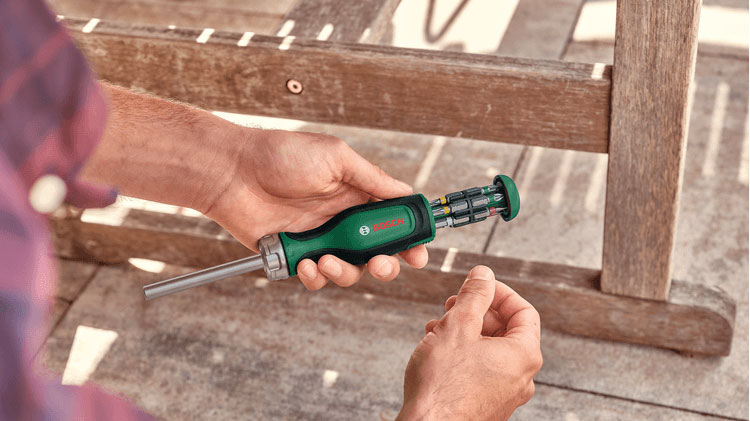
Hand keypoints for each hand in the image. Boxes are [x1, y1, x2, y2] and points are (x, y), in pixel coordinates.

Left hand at [205, 129, 428, 288]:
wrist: (233, 172)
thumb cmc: (280, 155)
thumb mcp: (335, 157)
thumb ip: (371, 178)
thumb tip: (405, 192)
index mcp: (356, 196)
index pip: (392, 221)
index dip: (408, 238)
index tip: (418, 252)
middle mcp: (342, 221)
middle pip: (377, 253)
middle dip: (386, 264)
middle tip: (381, 264)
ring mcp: (320, 240)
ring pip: (349, 271)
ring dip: (346, 272)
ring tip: (328, 260)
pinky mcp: (297, 256)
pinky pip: (316, 277)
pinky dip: (316, 277)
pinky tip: (308, 264)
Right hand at [397, 266, 541, 420]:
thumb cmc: (442, 386)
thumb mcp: (457, 326)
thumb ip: (474, 295)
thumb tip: (484, 275)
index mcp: (524, 355)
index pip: (524, 311)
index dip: (499, 293)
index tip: (477, 286)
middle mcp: (521, 377)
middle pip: (506, 330)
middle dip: (477, 313)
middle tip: (452, 307)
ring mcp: (505, 394)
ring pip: (490, 350)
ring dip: (465, 332)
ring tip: (438, 329)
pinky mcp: (487, 405)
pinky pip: (482, 370)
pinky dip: (463, 354)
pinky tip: (438, 351)